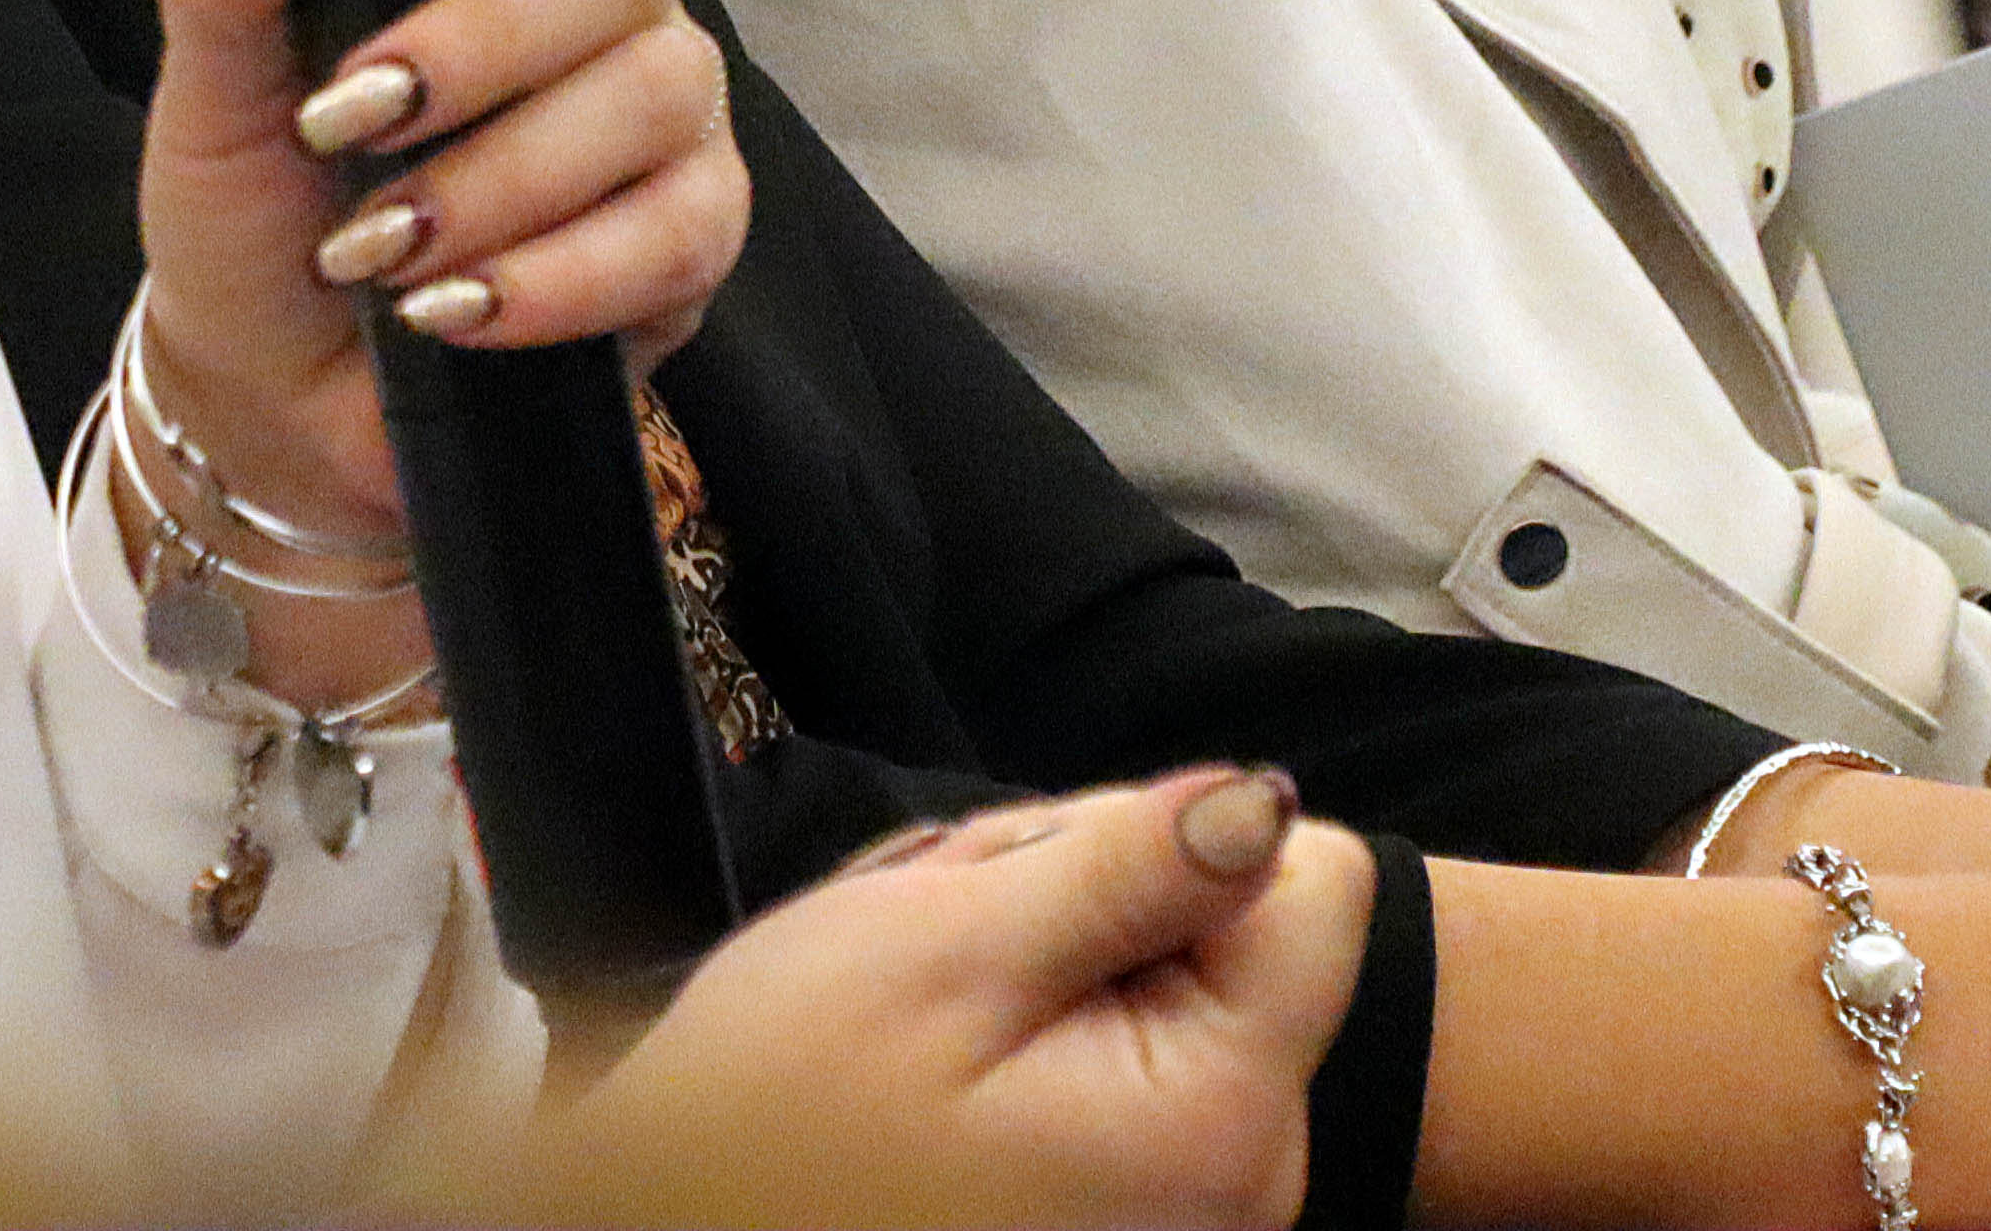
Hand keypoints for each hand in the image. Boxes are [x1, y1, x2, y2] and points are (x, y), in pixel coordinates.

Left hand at [131, 0, 741, 547]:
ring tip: (379, 250)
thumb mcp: (206, 99)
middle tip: (352, 121)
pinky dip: (555, 277)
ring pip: (652, 90)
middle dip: (482, 43)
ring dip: (501, 178)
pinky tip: (455, 312)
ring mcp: (663, 106)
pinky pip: (678, 231)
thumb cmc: (257, 212)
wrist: (278, 392)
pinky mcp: (692, 233)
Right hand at [553, 770, 1370, 1228]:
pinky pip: (1132, 1069)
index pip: (1315, 880)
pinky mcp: (1136, 1218)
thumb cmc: (779, 1118)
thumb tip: (1260, 802)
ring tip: (931, 1026)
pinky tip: (945, 1078)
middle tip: (954, 964)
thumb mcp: (937, 952)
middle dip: (1099, 908)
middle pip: (1241, 932)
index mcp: (1220, 1118)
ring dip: (1051, 969)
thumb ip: (1124, 866)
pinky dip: (1041, 1042)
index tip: (1058, 893)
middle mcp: (1246, 1188)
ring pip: (1174, 988)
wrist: (674, 1230)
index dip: (1186, 843)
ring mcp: (1194, 1217)